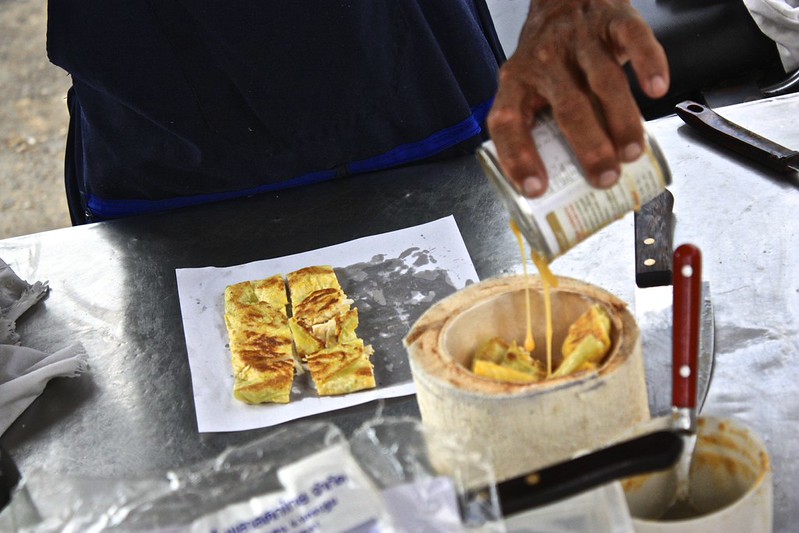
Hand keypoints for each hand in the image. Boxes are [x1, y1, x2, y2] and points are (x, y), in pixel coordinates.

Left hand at [487, 0, 668, 196]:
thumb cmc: (548, 60)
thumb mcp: (527, 91)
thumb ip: (539, 131)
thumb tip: (559, 192)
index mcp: (516, 84)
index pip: (507, 123)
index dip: (519, 157)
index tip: (537, 188)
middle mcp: (544, 61)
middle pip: (567, 107)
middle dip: (588, 147)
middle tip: (604, 178)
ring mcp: (579, 40)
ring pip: (602, 81)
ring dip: (620, 120)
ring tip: (631, 153)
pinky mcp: (613, 19)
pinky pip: (633, 40)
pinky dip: (648, 64)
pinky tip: (657, 89)